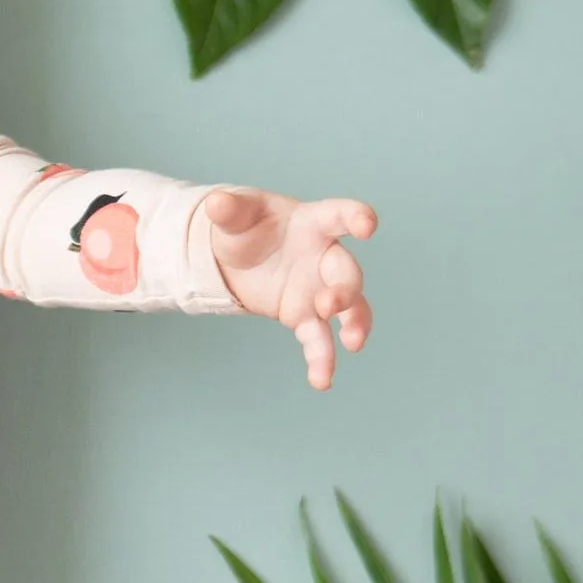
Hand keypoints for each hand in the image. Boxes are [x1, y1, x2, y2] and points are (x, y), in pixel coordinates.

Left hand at [203, 187, 376, 391]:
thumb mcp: (234, 215)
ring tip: (352, 344)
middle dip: (345, 288)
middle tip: (329, 305)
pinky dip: (322, 359)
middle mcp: (323, 256)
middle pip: (347, 272)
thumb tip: (214, 202)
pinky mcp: (304, 316)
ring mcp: (318, 288)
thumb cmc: (246, 226)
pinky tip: (322, 380)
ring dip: (353, 324)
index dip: (356, 217)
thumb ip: (228, 210)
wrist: (235, 257)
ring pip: (348, 309)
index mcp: (312, 223)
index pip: (339, 215)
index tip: (368, 225)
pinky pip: (319, 339)